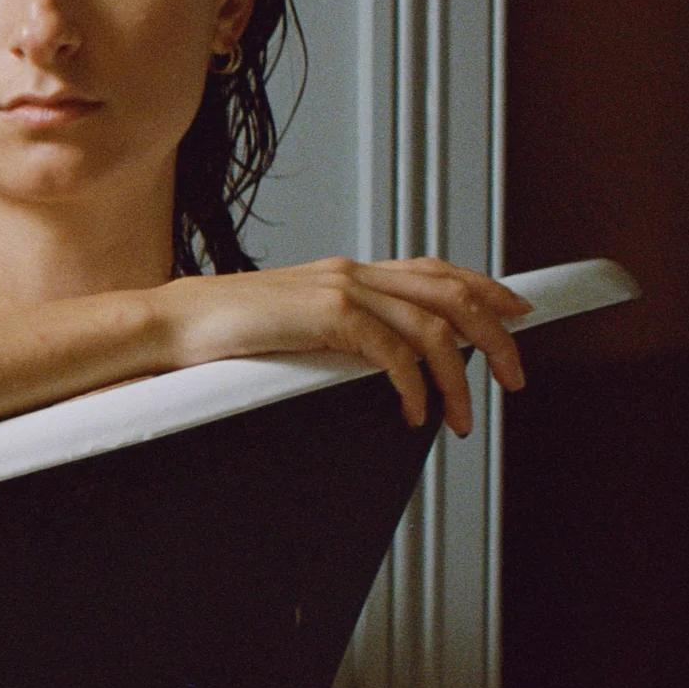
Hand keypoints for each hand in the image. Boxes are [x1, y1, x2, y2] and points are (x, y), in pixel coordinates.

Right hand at [158, 257, 530, 431]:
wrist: (170, 323)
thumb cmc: (215, 333)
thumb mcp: (287, 324)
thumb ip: (331, 331)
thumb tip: (365, 360)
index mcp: (345, 272)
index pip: (435, 270)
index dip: (486, 289)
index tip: (518, 313)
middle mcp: (352, 273)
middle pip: (453, 294)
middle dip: (496, 336)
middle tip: (514, 376)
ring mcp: (341, 290)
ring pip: (434, 327)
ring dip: (459, 376)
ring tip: (462, 416)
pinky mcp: (327, 316)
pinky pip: (394, 354)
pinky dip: (416, 387)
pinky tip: (414, 412)